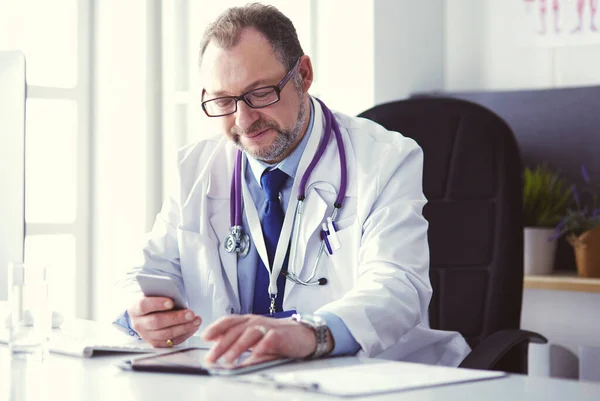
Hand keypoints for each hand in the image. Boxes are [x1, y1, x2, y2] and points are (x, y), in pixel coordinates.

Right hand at [127, 296, 201, 346]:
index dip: (157, 304)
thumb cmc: (154, 299)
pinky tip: (193, 327)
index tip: (171, 302)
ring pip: (165, 334)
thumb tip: (178, 296)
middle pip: (156, 322)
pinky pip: (171, 342)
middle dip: (176, 318)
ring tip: (196, 320)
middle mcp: (138, 324)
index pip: (143, 306)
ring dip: (183, 327)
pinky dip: (184, 334)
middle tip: (190, 313)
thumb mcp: (155, 293)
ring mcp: (146, 335)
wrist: (148, 312)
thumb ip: (163, 294)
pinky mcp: (155, 343)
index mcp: (135, 308)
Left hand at [202, 314, 331, 365]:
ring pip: (249, 334)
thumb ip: (239, 344)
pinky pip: (268, 340)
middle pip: (235, 330)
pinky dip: (261, 347)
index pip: (229, 321)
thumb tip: (221, 354)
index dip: (216, 328)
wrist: (304, 335)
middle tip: (211, 357)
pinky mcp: (279, 335)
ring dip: (237, 347)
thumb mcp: (256, 339)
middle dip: (221, 345)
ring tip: (229, 360)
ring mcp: (267, 327)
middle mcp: (256, 322)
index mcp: (248, 321)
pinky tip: (254, 355)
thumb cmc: (278, 338)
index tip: (204, 337)